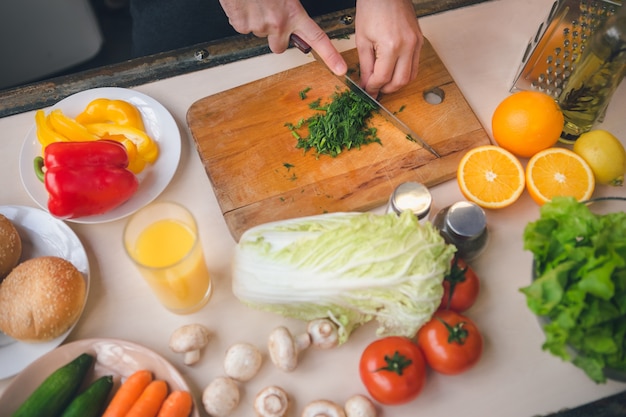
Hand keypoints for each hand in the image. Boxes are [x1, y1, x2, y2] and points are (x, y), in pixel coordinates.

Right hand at [218, 0, 347, 74]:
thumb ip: (291, 7)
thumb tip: (290, 12)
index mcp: (294, 13)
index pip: (318, 38)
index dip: (330, 56)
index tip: (340, 69)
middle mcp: (278, 23)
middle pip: (279, 46)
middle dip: (275, 37)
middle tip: (271, 18)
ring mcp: (259, 26)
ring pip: (259, 32)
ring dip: (258, 21)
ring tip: (256, 3)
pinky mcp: (241, 25)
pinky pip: (243, 26)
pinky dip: (243, 17)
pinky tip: (245, 4)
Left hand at [354, 0, 422, 96]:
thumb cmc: (372, 8)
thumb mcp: (362, 39)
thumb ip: (365, 65)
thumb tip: (366, 83)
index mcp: (391, 45)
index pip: (383, 77)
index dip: (373, 87)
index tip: (366, 91)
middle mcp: (408, 46)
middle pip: (400, 81)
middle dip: (386, 89)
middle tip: (375, 89)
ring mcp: (416, 43)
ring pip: (411, 76)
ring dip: (397, 83)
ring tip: (384, 82)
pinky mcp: (420, 40)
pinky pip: (415, 64)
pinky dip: (404, 72)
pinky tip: (393, 71)